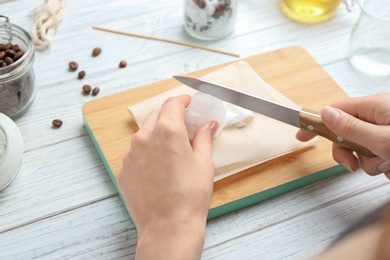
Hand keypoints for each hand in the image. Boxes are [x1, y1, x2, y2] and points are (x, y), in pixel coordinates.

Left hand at [117, 95, 218, 258]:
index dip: (182, 100)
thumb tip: (208, 125)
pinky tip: (158, 169)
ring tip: (171, 152)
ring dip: (157, 135)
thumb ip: (204, 137)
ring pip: (144, 134)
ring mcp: (131, 154)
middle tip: (183, 128)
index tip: (187, 103)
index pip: (172, 104)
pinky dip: (146, 153)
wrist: (168, 226)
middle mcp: (144, 138)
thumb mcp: (204, 162)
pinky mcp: (124, 170)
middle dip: (170, 117)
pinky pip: (135, 153)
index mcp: (167, 131)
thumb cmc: (190, 196)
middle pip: (156, 116)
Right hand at [296, 93, 389, 178]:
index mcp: (375, 106)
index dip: (317, 124)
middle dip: (348, 153)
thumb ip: (352, 128)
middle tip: (353, 165)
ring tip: (387, 164)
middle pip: (346, 134)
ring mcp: (387, 130)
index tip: (302, 137)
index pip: (335, 111)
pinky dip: (382, 165)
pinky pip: (376, 156)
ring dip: (370, 163)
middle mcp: (380, 116)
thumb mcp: (383, 139)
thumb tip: (326, 114)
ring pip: (362, 149)